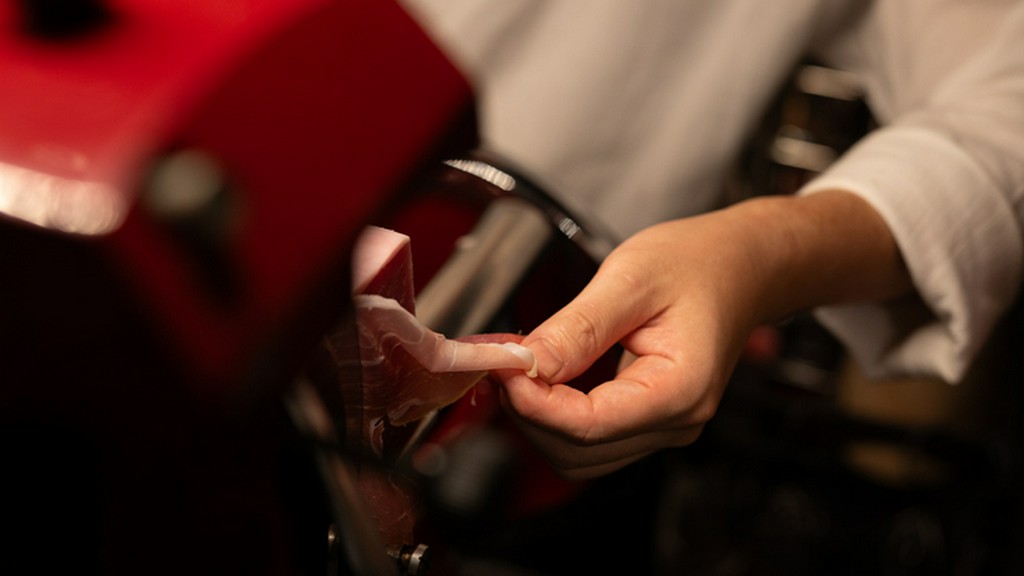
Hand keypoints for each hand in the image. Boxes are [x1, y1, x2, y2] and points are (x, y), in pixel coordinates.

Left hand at [495, 191, 910, 479]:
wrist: (742, 266)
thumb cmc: (699, 264)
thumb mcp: (630, 279)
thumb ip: (577, 328)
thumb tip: (524, 364)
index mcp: (679, 391)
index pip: (586, 426)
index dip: (531, 402)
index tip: (500, 365)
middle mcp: (675, 422)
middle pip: (576, 452)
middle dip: (529, 412)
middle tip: (503, 360)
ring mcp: (663, 427)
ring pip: (578, 454)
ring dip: (539, 417)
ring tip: (521, 364)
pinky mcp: (649, 420)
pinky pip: (591, 437)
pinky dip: (557, 413)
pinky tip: (545, 375)